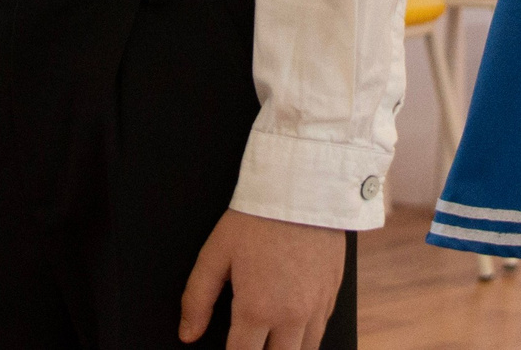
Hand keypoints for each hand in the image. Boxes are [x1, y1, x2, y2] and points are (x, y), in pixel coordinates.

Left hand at [180, 209, 345, 347]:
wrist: (304, 187)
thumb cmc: (257, 218)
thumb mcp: (216, 254)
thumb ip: (197, 298)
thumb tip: (188, 333)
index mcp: (257, 309)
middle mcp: (290, 316)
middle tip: (250, 344)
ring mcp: (316, 307)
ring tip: (271, 342)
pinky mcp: (332, 294)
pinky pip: (320, 331)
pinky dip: (306, 337)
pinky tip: (293, 331)